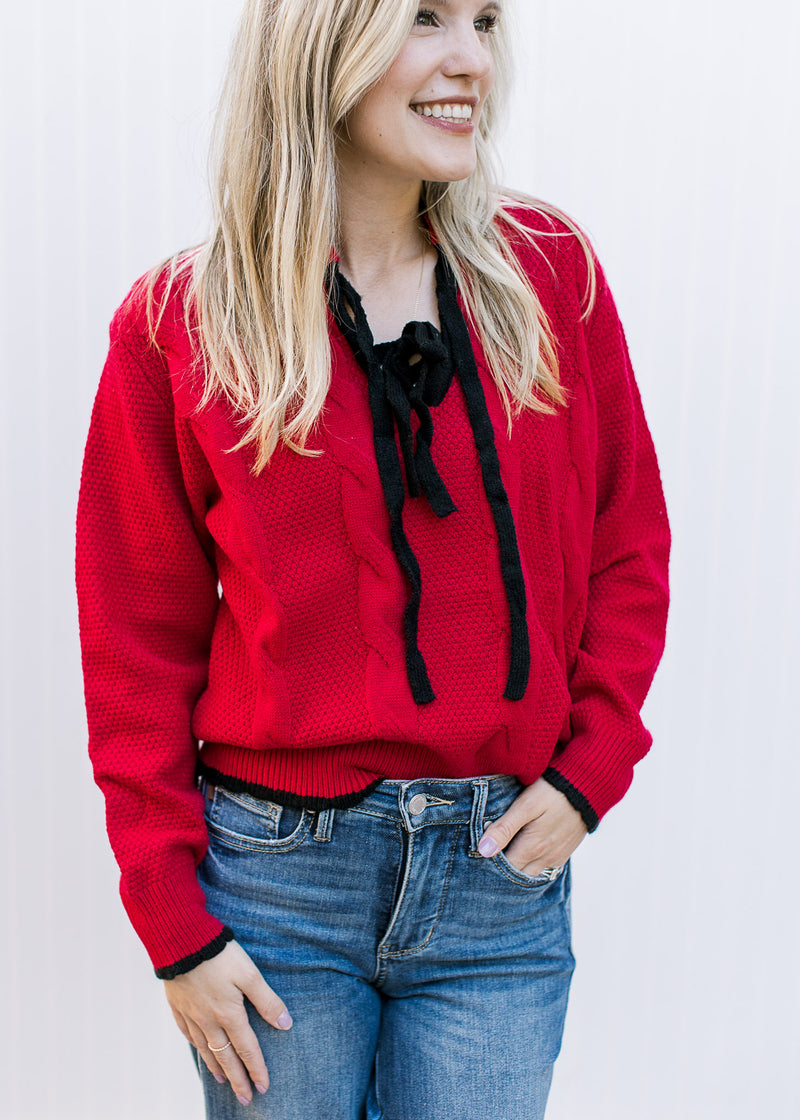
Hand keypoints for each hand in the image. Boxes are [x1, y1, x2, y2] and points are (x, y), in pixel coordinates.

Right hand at [163, 939, 292, 1104]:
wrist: (181, 941)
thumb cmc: (220, 955)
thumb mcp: (250, 974)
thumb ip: (267, 1000)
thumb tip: (286, 1024)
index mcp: (229, 1014)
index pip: (247, 1049)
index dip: (256, 1069)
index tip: (264, 1087)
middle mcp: (209, 1020)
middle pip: (225, 1057)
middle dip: (237, 1080)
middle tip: (246, 1099)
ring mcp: (191, 1015)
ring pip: (205, 1049)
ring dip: (216, 1068)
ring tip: (224, 1082)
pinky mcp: (178, 1006)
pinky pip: (188, 1034)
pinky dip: (196, 1047)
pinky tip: (200, 1051)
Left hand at [478, 777, 587, 874]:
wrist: (588, 786)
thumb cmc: (552, 792)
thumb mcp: (526, 805)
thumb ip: (505, 828)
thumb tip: (484, 850)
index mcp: (533, 848)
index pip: (504, 870)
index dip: (490, 864)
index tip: (479, 853)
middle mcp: (546, 858)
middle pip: (518, 874)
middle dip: (503, 869)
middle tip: (489, 854)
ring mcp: (557, 856)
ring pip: (532, 872)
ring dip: (518, 867)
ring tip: (505, 852)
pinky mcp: (565, 852)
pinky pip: (545, 866)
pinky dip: (532, 863)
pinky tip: (525, 850)